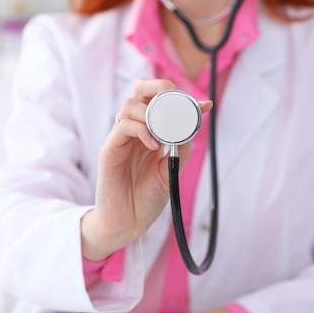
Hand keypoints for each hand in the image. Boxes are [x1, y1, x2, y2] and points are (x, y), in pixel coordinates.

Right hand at [81, 79, 212, 260]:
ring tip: (165, 134)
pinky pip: (123, 126)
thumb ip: (180, 146)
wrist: (129, 222)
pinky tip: (154, 145)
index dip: (180, 96)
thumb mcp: (171, 169)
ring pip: (130, 105)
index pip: (158, 100)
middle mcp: (133, 131)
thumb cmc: (147, 198)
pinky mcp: (109, 151)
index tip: (204, 106)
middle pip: (140, 91)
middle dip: (162, 90)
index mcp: (148, 132)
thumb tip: (194, 123)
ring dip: (152, 113)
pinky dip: (142, 130)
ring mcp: (119, 139)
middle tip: (180, 106)